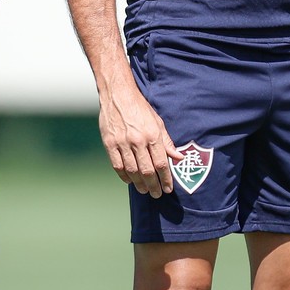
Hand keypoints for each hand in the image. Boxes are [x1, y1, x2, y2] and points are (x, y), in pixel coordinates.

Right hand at [99, 83, 181, 197]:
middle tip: (157, 194)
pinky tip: (130, 181)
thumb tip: (179, 157)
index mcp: (152, 135)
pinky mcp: (109, 143)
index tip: (168, 188)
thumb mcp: (158, 122)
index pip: (161, 163)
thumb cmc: (140, 108)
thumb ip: (167, 142)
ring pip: (132, 171)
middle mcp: (138, 140)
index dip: (166, 179)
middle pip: (147, 170)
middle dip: (154, 185)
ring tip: (144, 190)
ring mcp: (122, 143)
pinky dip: (124, 176)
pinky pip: (118, 165)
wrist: (118, 95)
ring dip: (139, 184)